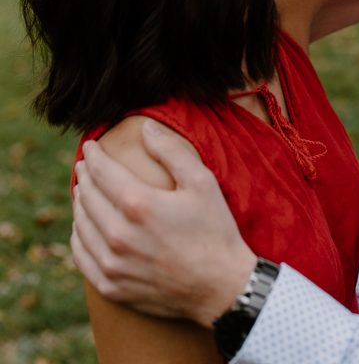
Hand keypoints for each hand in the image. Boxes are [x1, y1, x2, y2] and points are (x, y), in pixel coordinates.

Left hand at [71, 119, 256, 326]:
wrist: (222, 286)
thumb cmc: (214, 230)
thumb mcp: (201, 182)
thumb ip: (170, 151)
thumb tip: (145, 127)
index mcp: (139, 205)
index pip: (102, 172)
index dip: (93, 155)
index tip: (89, 146)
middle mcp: (119, 235)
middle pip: (87, 197)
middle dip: (85, 176)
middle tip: (85, 165)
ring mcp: (113, 264)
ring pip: (81, 225)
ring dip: (79, 204)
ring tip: (83, 191)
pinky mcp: (112, 287)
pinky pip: (82, 257)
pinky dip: (78, 237)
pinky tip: (83, 227)